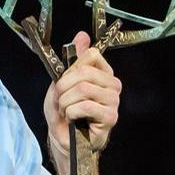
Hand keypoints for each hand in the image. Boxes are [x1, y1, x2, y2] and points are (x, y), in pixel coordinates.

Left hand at [42, 30, 121, 155]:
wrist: (62, 139)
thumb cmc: (63, 112)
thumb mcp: (61, 82)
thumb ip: (72, 60)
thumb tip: (82, 35)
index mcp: (102, 73)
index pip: (91, 55)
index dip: (71, 69)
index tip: (63, 82)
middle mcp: (112, 85)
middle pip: (84, 72)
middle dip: (63, 88)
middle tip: (60, 101)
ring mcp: (114, 101)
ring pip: (83, 89)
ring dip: (66, 102)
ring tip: (66, 111)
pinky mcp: (111, 117)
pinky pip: (86, 106)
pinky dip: (71, 112)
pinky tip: (73, 119)